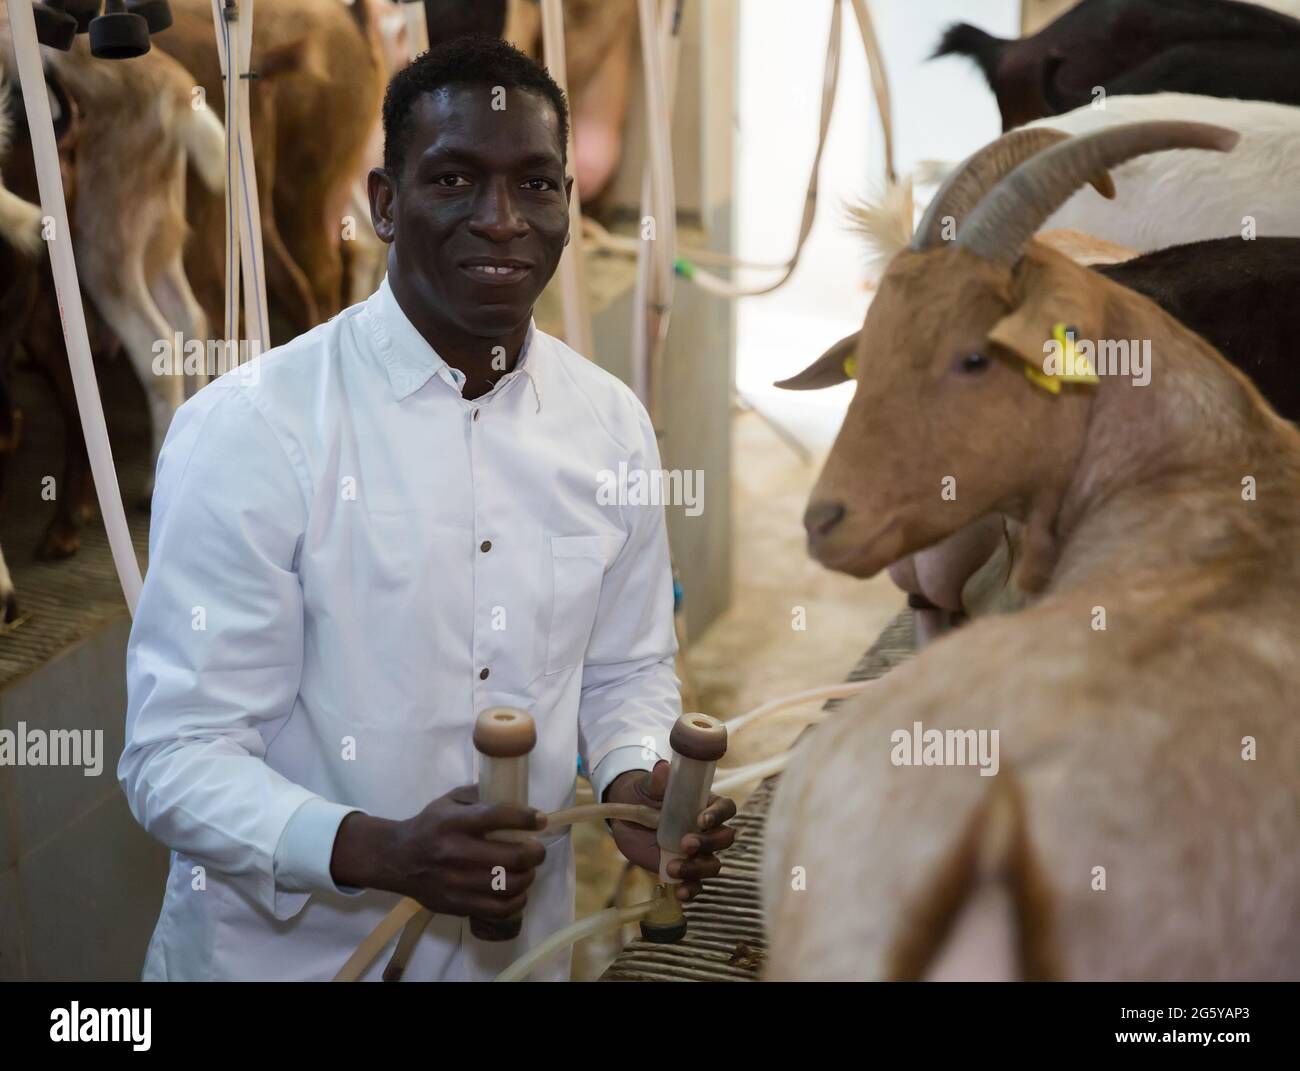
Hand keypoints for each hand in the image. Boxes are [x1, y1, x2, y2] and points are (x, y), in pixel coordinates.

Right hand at [331, 784, 546, 919]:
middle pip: (512, 857)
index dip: (525, 818)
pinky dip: (517, 901)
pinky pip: (498, 909)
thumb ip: (479, 794)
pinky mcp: (457, 904)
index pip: (497, 816)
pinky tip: (517, 891)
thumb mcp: (449, 801)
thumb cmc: (429, 826)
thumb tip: (515, 793)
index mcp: (453, 822)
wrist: (396, 859)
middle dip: (535, 853)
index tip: (540, 820)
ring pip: (509, 885)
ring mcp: (456, 882)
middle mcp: (455, 852)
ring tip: (528, 870)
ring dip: (528, 877)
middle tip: (537, 850)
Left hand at [605, 761, 736, 900]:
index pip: (726, 808)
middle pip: (725, 839)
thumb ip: (657, 779)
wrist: (625, 815)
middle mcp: (706, 829)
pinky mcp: (684, 870)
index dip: (720, 814)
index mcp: (705, 804)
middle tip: (685, 844)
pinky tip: (680, 892)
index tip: (702, 819)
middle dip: (708, 843)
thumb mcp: (647, 785)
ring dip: (697, 869)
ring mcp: (697, 852)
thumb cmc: (643, 794)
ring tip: (673, 868)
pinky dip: (691, 890)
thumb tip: (663, 768)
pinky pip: (696, 884)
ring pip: (713, 864)